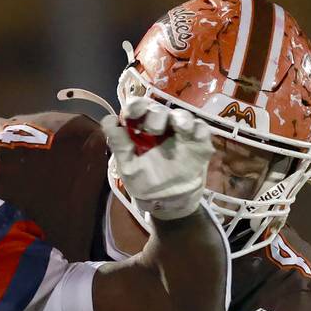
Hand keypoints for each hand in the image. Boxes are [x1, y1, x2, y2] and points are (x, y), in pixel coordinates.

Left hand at [101, 98, 213, 220]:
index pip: (138, 109)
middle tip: (154, 130)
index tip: (133, 113)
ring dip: (181, 118)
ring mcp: (181, 134)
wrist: (168, 203)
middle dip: (156, 116)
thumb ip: (118, 144)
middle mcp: (162, 126)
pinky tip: (196, 136)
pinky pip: (201, 130)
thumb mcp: (127, 167)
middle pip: (159, 110)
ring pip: (182, 116)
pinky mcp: (199, 144)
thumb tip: (109, 120)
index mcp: (141, 129)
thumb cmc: (145, 183)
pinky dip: (199, 129)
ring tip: (181, 127)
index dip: (136, 106)